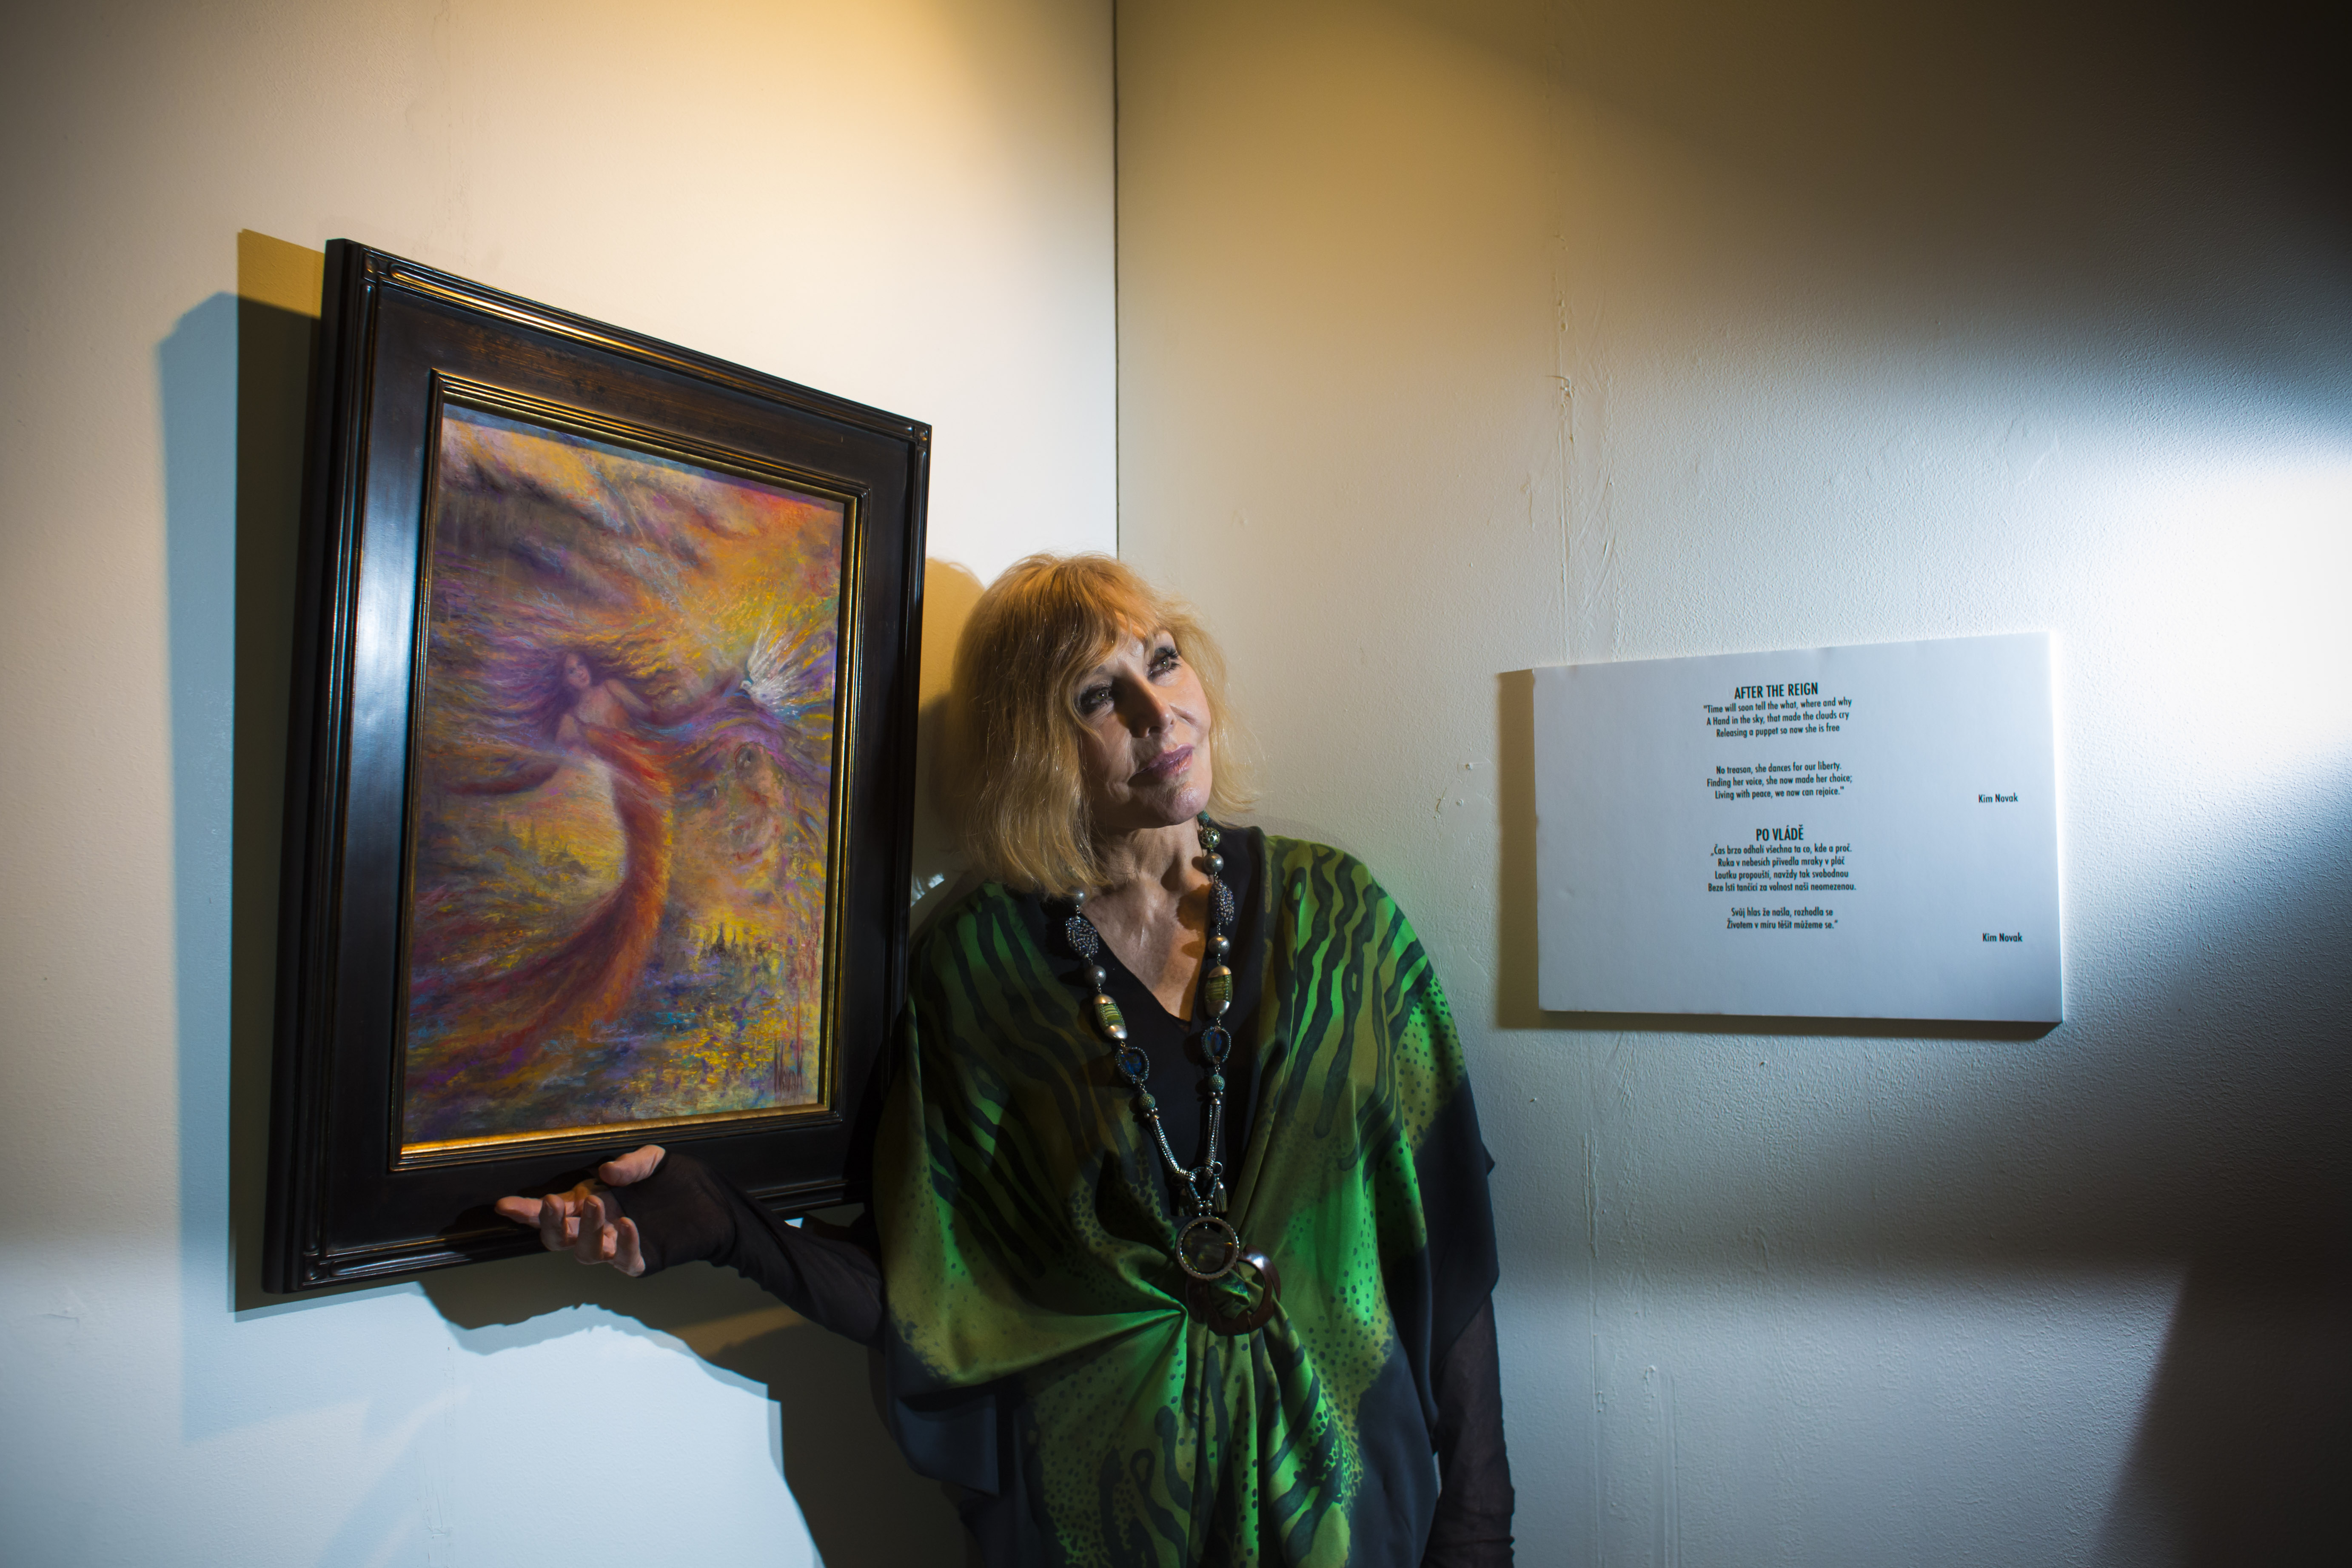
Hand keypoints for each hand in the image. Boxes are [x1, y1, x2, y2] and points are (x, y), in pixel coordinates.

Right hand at [494, 1145, 666, 1275]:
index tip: (504, 1205)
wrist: (712, 1201)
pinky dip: (624, 1244)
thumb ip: (629, 1164)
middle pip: (560, 1239)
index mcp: (590, 1202)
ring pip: (586, 1253)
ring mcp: (616, 1246)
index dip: (526, 1211)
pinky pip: (625, 1260)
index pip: (552, 1212)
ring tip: (599, 1203)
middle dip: (551, 1223)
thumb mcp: (652, 1160)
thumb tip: (605, 1173)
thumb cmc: (674, 1180)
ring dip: (587, 1231)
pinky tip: (628, 1226)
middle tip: (555, 1201)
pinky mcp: (640, 1260)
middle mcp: (598, 1228)